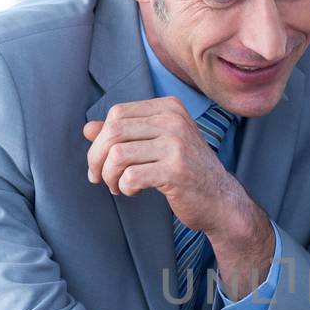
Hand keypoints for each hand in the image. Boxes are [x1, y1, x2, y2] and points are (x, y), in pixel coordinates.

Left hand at [83, 96, 249, 236]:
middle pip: (113, 132)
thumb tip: (87, 128)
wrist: (221, 201)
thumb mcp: (158, 145)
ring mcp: (176, 145)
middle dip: (97, 159)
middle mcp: (173, 121)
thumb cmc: (187, 172)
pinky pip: (131, 176)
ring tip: (118, 186)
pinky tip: (134, 192)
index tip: (99, 161)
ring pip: (118, 155)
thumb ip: (125, 134)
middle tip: (99, 178)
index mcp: (169, 108)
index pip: (117, 113)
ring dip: (110, 176)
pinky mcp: (175, 171)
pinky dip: (125, 188)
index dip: (100, 139)